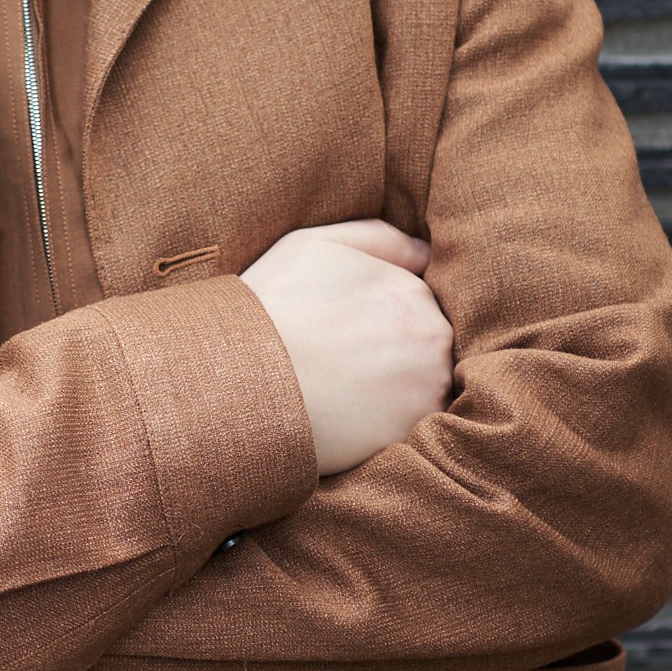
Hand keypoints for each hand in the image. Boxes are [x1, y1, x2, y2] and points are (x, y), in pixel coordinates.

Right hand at [239, 219, 453, 476]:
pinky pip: (418, 428)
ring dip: (400, 392)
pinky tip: (355, 420)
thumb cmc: (270, 306)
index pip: (421, 306)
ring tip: (349, 394)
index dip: (386, 321)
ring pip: (427, 388)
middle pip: (430, 348)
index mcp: (413, 290)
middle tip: (347, 366)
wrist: (238, 379)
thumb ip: (379, 238)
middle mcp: (433, 336)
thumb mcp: (314, 246)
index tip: (351, 335)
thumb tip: (427, 254)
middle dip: (399, 356)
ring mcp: (427, 388)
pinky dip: (393, 425)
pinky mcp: (411, 432)